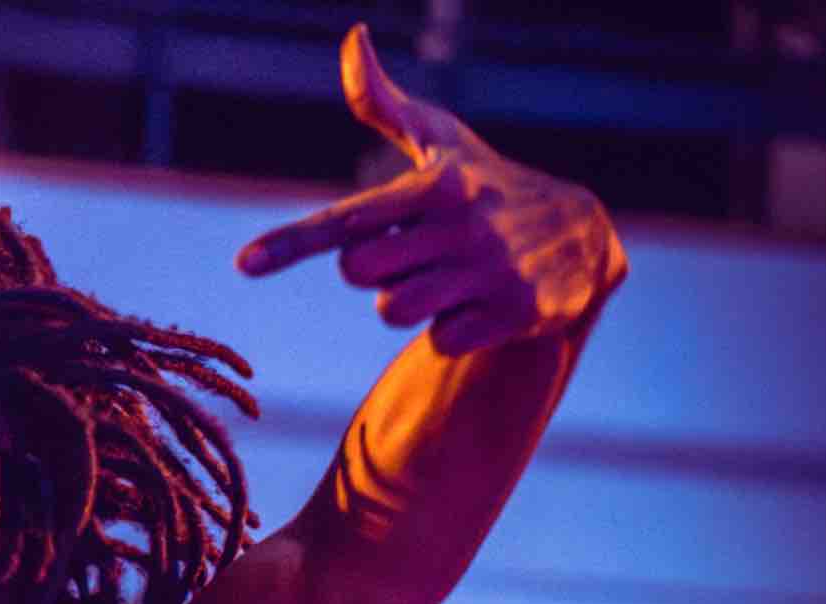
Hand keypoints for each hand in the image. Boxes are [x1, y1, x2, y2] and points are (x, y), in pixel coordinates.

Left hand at [236, 24, 625, 355]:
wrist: (583, 235)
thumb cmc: (487, 185)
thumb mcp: (441, 141)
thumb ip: (382, 103)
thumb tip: (352, 38)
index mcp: (436, 184)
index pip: (348, 220)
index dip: (292, 242)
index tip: (243, 263)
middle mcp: (462, 225)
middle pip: (358, 274)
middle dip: (376, 269)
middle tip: (416, 251)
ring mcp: (490, 271)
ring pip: (393, 312)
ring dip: (409, 302)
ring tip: (448, 276)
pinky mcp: (515, 313)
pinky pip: (439, 341)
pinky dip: (451, 330)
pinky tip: (480, 302)